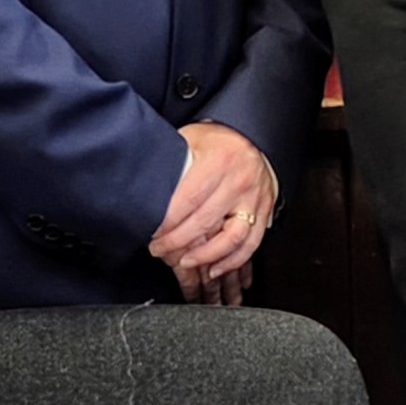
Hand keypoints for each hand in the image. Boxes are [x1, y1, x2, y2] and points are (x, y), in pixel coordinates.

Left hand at [150, 122, 274, 292]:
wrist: (252, 136)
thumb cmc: (217, 140)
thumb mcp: (190, 139)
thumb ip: (172, 161)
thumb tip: (141, 182)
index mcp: (219, 161)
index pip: (187, 200)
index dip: (167, 222)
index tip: (152, 232)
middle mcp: (239, 181)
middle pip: (204, 222)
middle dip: (177, 242)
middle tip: (158, 249)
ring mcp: (254, 199)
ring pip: (231, 238)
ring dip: (205, 256)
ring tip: (184, 261)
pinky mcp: (264, 211)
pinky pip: (251, 243)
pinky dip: (233, 260)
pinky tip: (215, 267)